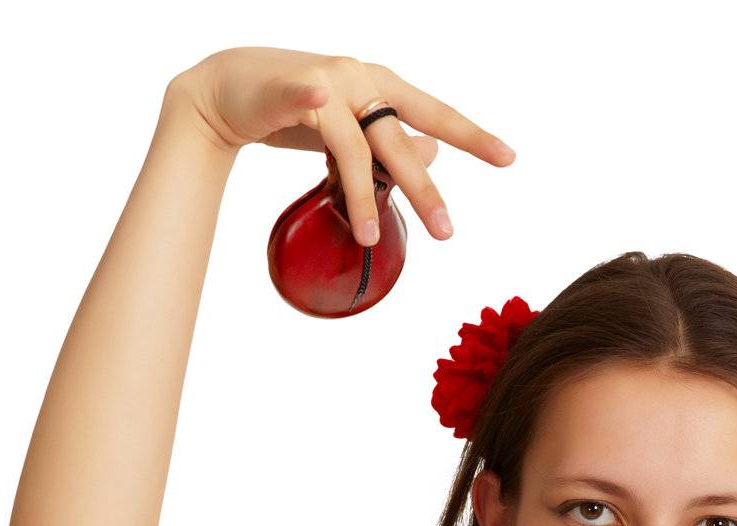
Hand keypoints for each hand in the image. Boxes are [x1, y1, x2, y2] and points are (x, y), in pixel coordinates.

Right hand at [167, 46, 515, 242]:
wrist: (228, 90)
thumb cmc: (296, 110)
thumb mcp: (352, 129)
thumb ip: (388, 144)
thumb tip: (431, 154)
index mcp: (382, 87)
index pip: (434, 114)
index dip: (471, 135)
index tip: (508, 158)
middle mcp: (358, 79)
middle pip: (398, 140)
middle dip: (422, 188)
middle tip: (446, 232)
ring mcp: (322, 81)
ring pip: (351, 143)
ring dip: (361, 191)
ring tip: (367, 235)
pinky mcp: (283, 87)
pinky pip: (299, 94)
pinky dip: (307, 96)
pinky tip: (315, 98)